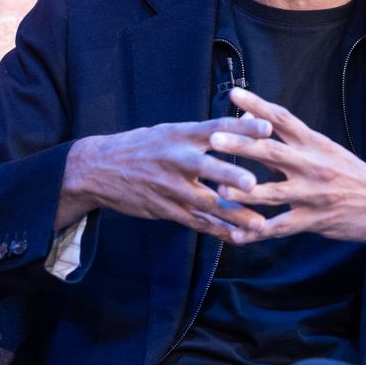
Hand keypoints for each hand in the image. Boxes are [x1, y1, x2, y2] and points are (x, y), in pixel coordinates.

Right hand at [58, 116, 273, 241]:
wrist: (98, 169)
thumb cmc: (140, 146)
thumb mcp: (167, 132)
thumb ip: (199, 134)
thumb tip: (235, 128)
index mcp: (180, 134)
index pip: (215, 127)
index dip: (242, 127)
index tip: (267, 128)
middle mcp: (176, 159)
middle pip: (207, 167)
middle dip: (230, 175)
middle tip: (253, 183)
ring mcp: (170, 186)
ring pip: (205, 202)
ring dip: (233, 214)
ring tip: (259, 224)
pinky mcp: (164, 209)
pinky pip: (194, 222)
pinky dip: (217, 230)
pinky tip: (238, 237)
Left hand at [211, 87, 365, 245]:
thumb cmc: (352, 174)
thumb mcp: (325, 151)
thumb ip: (290, 140)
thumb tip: (253, 120)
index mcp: (315, 144)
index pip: (283, 119)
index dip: (258, 105)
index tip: (235, 93)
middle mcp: (313, 165)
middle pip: (271, 153)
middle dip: (241, 146)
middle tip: (214, 139)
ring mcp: (313, 194)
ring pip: (273, 193)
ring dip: (244, 192)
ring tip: (219, 191)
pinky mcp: (315, 220)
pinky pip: (281, 228)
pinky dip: (258, 232)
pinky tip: (237, 235)